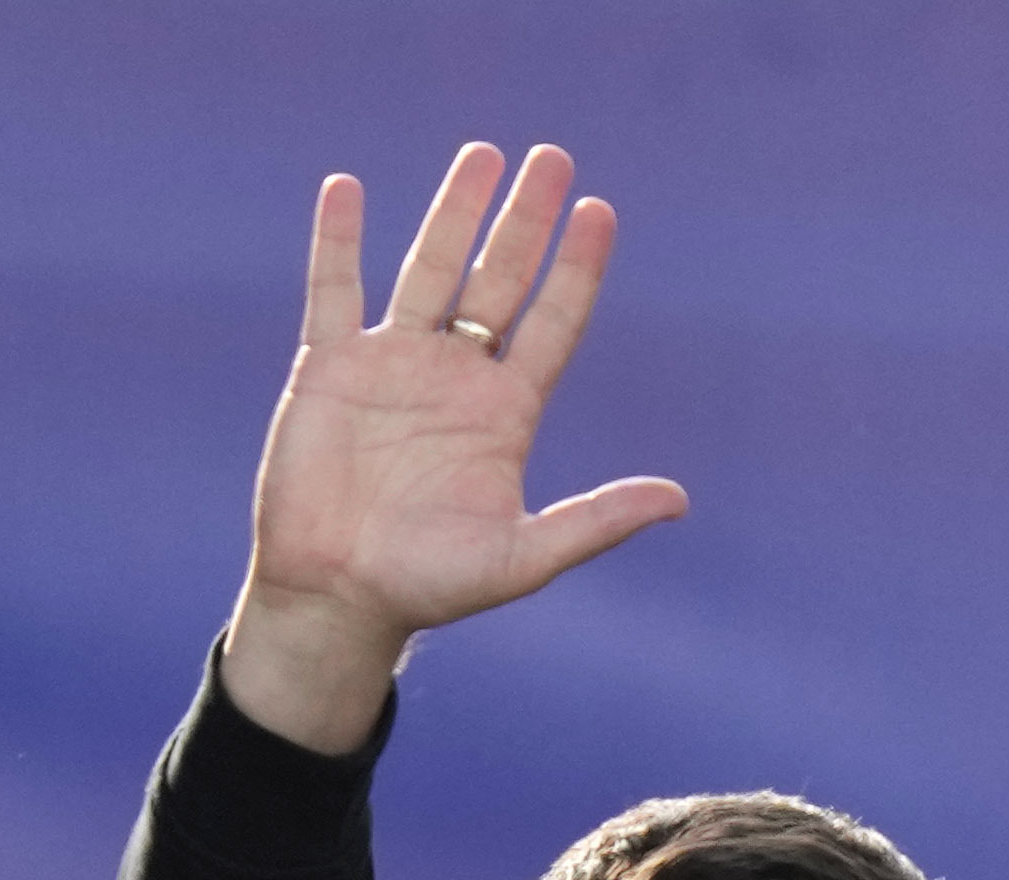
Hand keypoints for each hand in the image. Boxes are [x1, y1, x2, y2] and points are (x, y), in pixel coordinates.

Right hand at [213, 142, 688, 755]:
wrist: (337, 597)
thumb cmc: (430, 586)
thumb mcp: (524, 558)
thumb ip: (596, 522)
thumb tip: (678, 500)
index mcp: (506, 413)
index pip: (553, 323)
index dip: (576, 270)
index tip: (599, 213)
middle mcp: (456, 376)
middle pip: (499, 279)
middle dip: (526, 221)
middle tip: (554, 158)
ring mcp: (393, 364)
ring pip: (429, 269)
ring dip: (454, 211)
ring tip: (483, 152)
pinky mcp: (330, 368)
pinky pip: (333, 290)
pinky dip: (338, 241)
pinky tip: (347, 188)